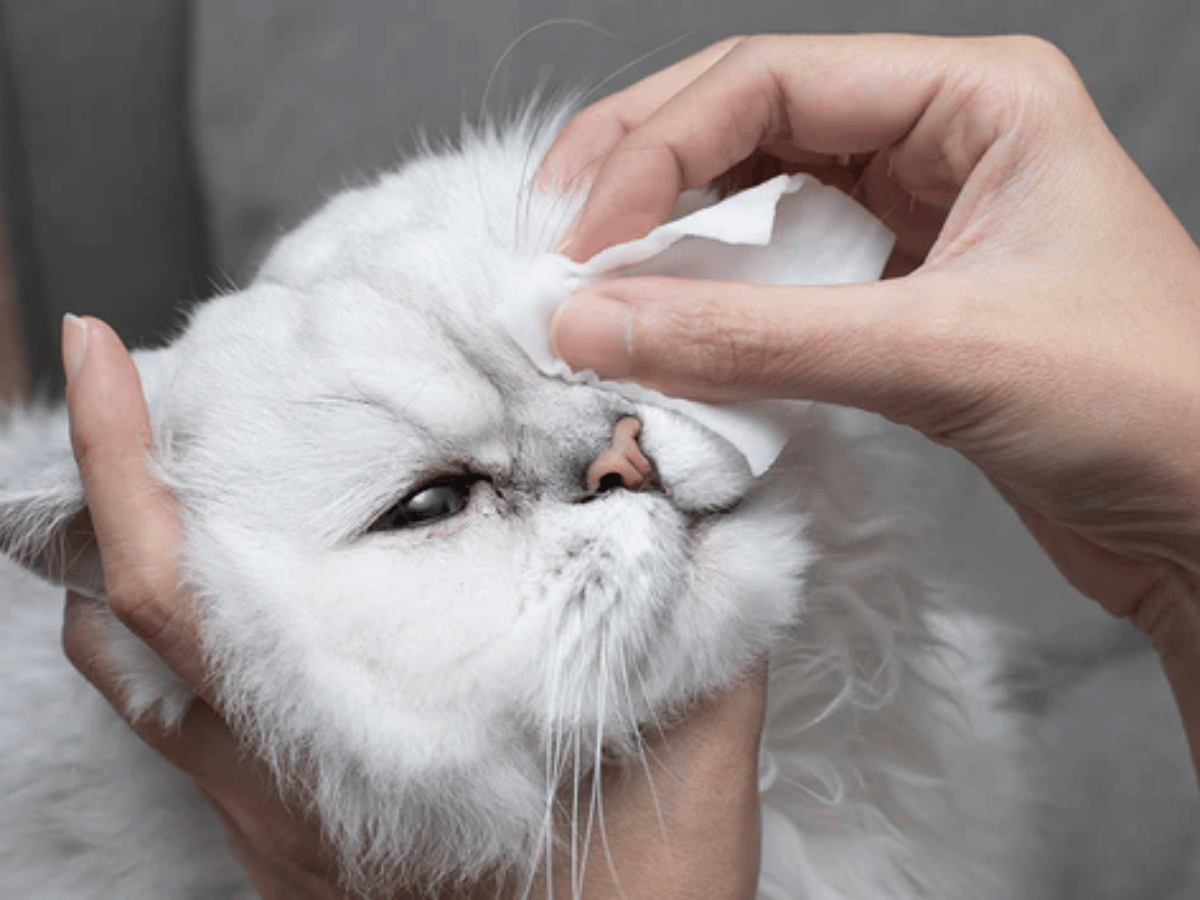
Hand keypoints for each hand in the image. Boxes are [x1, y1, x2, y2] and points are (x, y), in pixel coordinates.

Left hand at [58, 315, 763, 896]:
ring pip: (141, 680)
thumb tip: (694, 485)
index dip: (124, 465)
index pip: (182, 588)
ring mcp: (276, 821)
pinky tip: (245, 598)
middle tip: (137, 390)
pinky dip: (177, 642)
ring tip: (166, 473)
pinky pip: (184, 729)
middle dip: (110, 489)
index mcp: (365, 738)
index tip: (101, 355)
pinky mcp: (290, 847)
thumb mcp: (692, 746)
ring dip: (131, 567)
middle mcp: (289, 781)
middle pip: (126, 622)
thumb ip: (698, 609)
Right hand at [542, 35, 1199, 770]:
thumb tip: (595, 323)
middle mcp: (938, 142)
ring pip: (756, 203)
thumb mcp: (940, 354)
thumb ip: (754, 339)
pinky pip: (779, 279)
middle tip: (553, 235)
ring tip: (592, 288)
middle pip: (747, 124)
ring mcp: (914, 223)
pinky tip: (667, 330)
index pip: (770, 79)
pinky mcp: (898, 302)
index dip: (658, 147)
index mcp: (974, 99)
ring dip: (671, 244)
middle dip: (644, 174)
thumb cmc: (1150, 409)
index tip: (584, 232)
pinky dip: (715, 305)